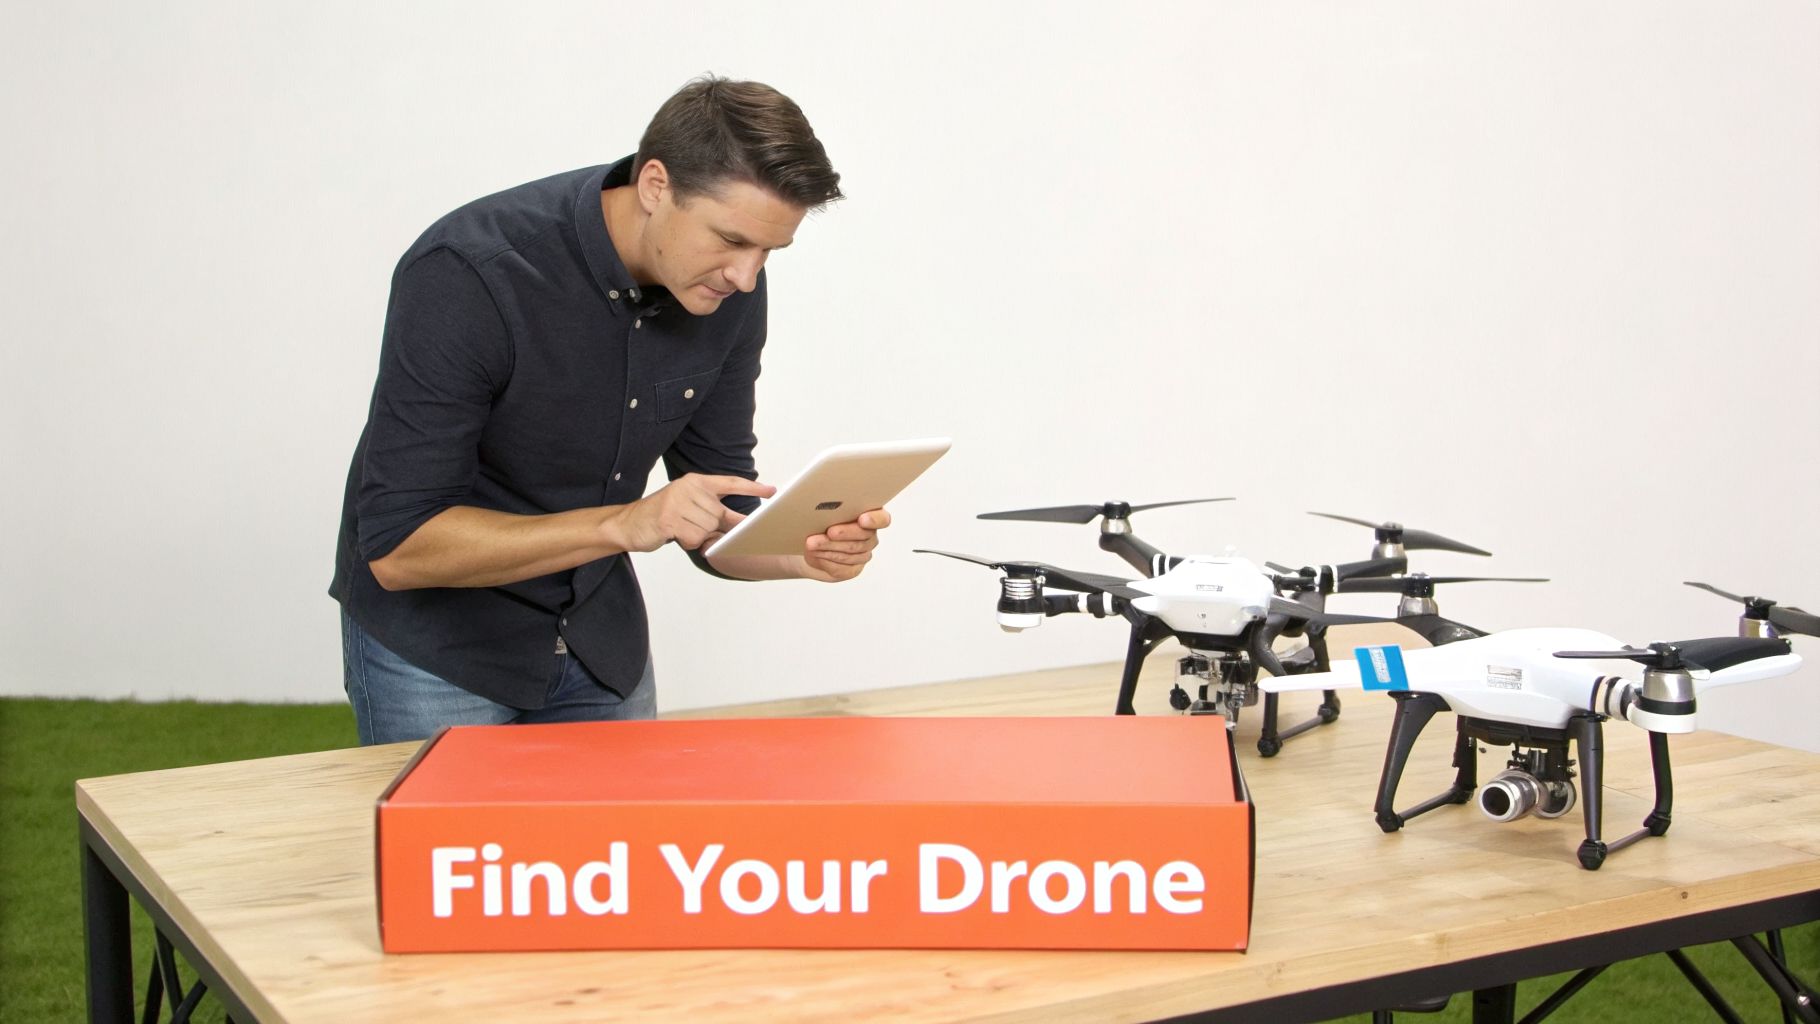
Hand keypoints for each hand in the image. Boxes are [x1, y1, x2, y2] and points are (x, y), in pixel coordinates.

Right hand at [607, 474, 774, 552]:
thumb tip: (740, 526)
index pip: (730, 483)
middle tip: (689, 525)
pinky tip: (673, 535)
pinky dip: (687, 543)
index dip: (752, 489)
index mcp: (696, 482)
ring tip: (678, 529)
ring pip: (707, 530)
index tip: (772, 492)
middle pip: (719, 516)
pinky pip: (694, 538)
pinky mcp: (670, 518)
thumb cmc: (663, 517)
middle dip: (710, 528)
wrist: (628, 524)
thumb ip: (712, 512)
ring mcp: (678, 502)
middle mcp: (688, 488)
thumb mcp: (689, 508)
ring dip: (695, 536)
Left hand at [799, 508, 890, 582]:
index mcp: (869, 514)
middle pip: (865, 536)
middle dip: (844, 534)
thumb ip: (831, 509)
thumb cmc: (817, 522)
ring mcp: (864, 553)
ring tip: (812, 543)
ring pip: (852, 553)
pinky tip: (816, 554)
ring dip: (830, 547)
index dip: (874, 520)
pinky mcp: (853, 569)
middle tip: (829, 532)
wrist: (807, 545)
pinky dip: (826, 561)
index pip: (882, 519)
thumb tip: (825, 507)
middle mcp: (870, 534)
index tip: (862, 520)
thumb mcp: (822, 512)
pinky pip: (843, 568)